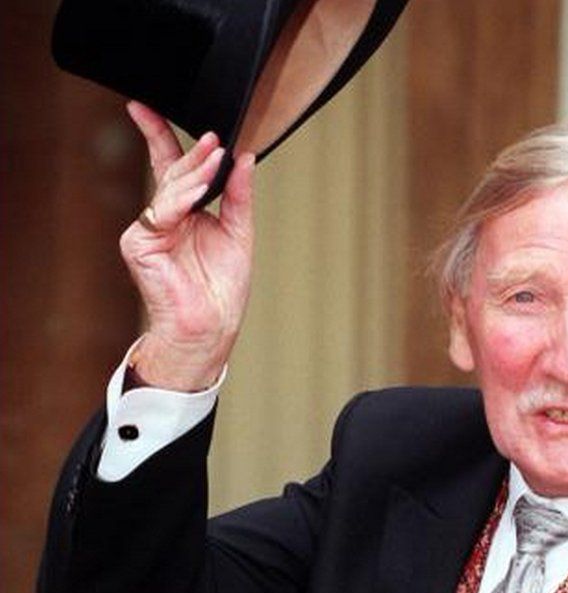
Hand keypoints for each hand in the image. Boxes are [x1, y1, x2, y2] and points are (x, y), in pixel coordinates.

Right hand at [118, 101, 255, 390]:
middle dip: (194, 153)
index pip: (169, 165)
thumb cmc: (221, 289)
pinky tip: (202, 187)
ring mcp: (147, 229)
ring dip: (196, 171)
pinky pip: (162, 210)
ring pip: (170, 188)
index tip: (147, 107)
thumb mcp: (239, 233)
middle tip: (215, 138)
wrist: (210, 326)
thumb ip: (239, 196)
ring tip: (216, 156)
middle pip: (172, 171)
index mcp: (183, 212)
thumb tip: (245, 159)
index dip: (159, 134)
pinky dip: (183, 196)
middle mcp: (162, 218)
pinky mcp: (138, 243)